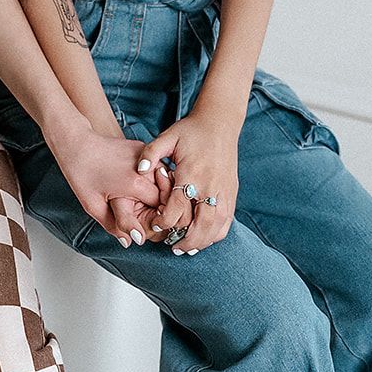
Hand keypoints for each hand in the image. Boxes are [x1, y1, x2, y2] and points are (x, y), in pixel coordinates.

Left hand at [49, 123, 161, 246]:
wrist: (76, 142)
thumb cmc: (81, 172)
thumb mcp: (93, 205)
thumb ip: (114, 226)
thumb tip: (130, 241)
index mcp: (135, 184)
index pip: (162, 207)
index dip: (159, 218)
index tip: (150, 224)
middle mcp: (144, 168)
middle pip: (167, 192)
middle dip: (162, 205)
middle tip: (149, 214)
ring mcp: (145, 155)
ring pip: (164, 178)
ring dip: (161, 189)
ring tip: (146, 199)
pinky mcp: (142, 148)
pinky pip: (156, 166)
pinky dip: (154, 177)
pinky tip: (142, 184)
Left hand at [145, 110, 238, 253]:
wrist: (220, 123)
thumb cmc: (191, 131)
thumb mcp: (168, 136)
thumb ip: (151, 153)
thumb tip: (139, 170)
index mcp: (191, 173)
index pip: (178, 207)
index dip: (165, 221)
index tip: (156, 224)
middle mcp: (209, 185)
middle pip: (200, 224)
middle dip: (185, 240)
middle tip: (171, 247)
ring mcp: (224, 191)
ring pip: (216, 226)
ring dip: (201, 241)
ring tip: (186, 248)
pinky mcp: (232, 193)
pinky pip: (227, 221)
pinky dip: (216, 234)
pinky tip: (204, 238)